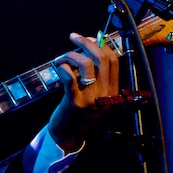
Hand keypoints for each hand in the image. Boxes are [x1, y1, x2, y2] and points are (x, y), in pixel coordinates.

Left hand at [48, 32, 119, 151]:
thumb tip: (90, 47)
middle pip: (102, 59)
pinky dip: (63, 66)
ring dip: (71, 55)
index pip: (114, 61)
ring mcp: (91, 99)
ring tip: (62, 58)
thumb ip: (96, 76)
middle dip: (87, 43)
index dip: (101, 45)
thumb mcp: (95, 96)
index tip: (89, 38)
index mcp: (113, 91)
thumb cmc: (80, 112)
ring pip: (86, 64)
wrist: (69, 135)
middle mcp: (106, 94)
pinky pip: (70, 78)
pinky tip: (58, 66)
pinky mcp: (75, 102)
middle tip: (73, 37)